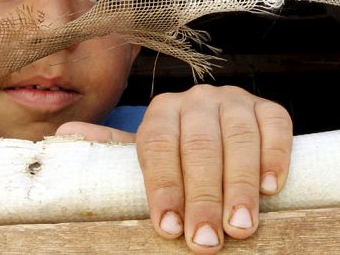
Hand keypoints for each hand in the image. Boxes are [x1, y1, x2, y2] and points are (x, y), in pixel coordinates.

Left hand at [58, 84, 292, 253]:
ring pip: (238, 139)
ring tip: (240, 227)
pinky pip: (276, 126)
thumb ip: (111, 151)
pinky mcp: (268, 108)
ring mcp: (235, 101)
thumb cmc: (176, 157)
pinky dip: (274, 155)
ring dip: (239, 186)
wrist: (218, 131)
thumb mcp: (143, 157)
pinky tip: (270, 188)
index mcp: (161, 112)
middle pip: (199, 146)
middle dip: (203, 197)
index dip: (163, 188)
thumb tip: (63, 135)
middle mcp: (197, 100)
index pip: (157, 146)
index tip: (168, 228)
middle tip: (206, 240)